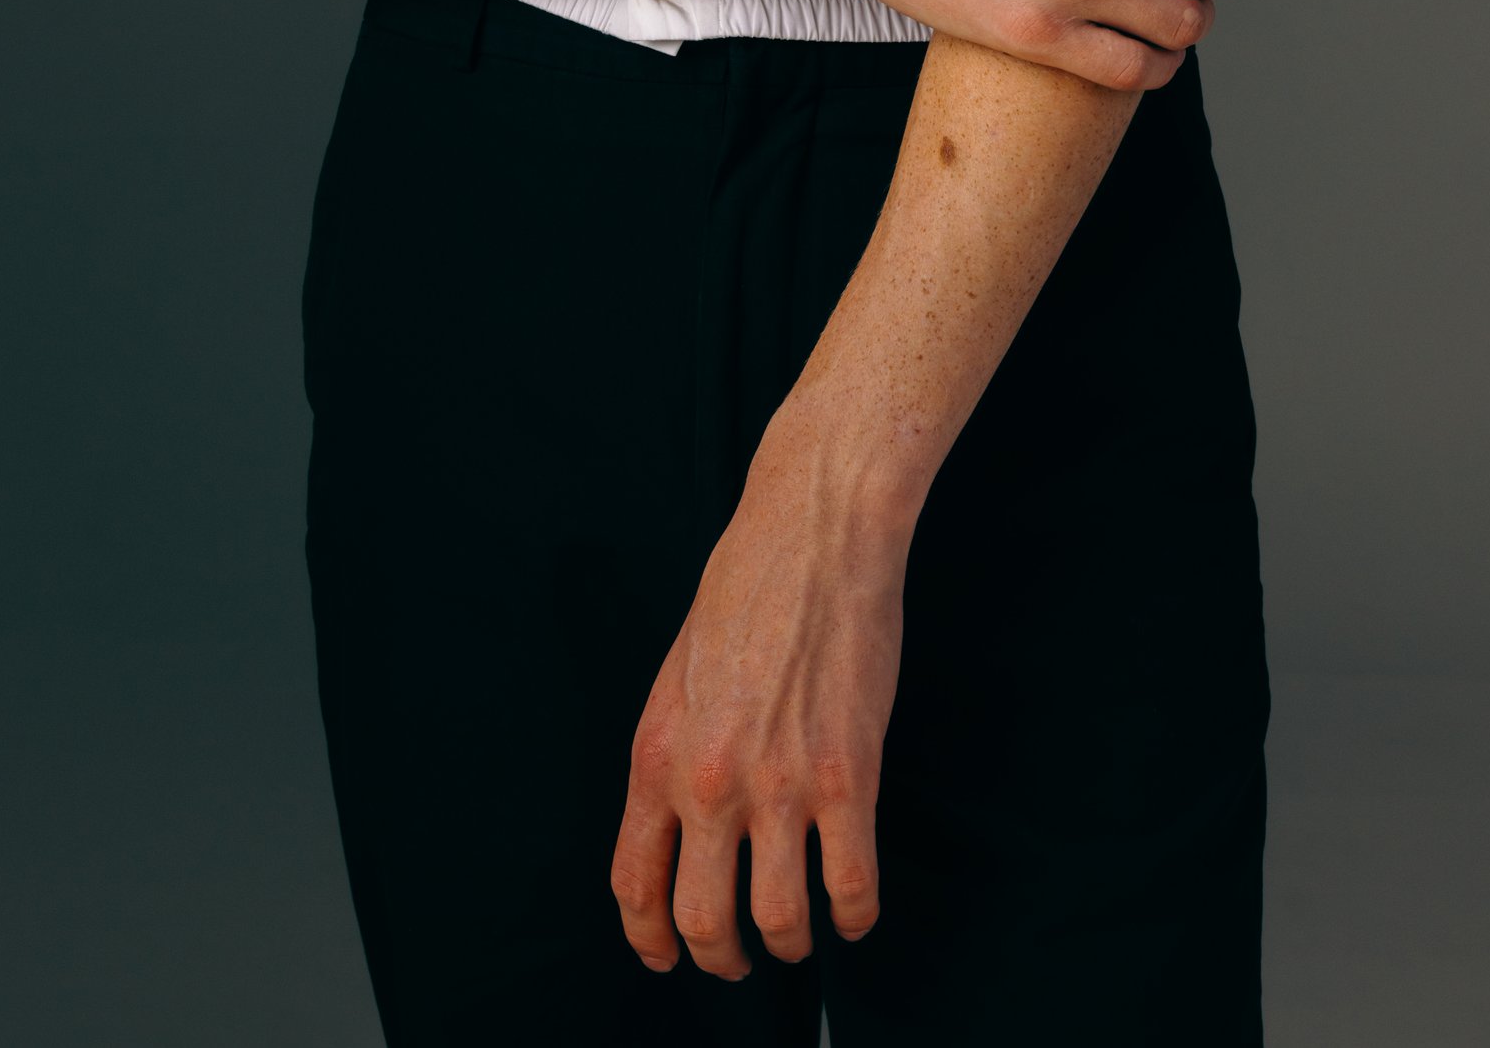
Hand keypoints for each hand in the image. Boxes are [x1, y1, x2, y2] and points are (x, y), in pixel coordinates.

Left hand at [611, 414, 904, 978]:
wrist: (813, 531)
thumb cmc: (747, 588)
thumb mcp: (678, 675)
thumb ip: (675, 755)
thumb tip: (682, 828)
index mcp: (656, 755)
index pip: (634, 884)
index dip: (650, 939)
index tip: (667, 955)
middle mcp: (708, 782)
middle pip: (702, 923)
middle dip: (721, 959)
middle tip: (739, 959)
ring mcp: (779, 786)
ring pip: (777, 921)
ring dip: (791, 944)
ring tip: (801, 935)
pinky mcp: (847, 777)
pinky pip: (850, 888)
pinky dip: (854, 917)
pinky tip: (854, 908)